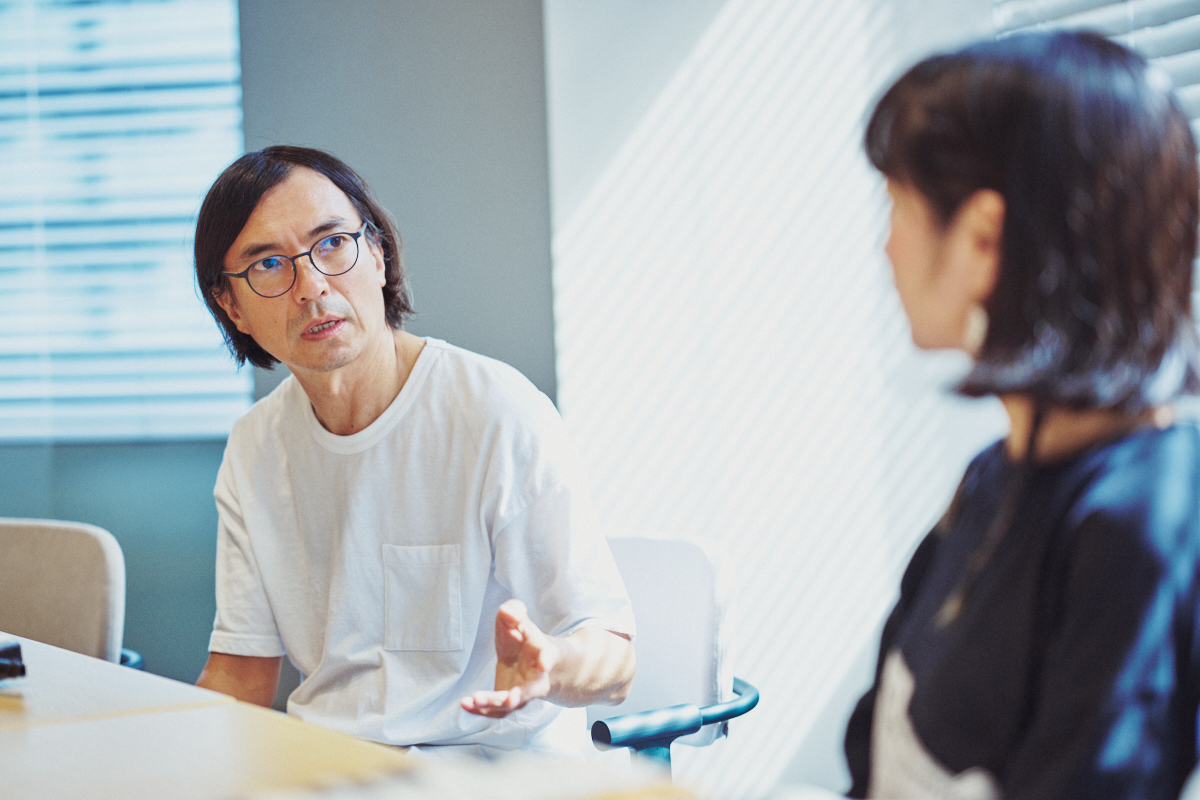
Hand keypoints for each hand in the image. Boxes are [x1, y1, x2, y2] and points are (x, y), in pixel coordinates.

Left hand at [460, 599, 560, 717]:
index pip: (549, 656)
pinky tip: (465, 704)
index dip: (547, 660)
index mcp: (545, 654)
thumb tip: (506, 612)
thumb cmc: (529, 641)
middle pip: (531, 691)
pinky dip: (481, 710)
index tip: (544, 664)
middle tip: (511, 698)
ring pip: (512, 705)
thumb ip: (514, 612)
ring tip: (475, 699)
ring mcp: (524, 695)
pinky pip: (497, 712)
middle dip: (522, 695)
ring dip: (494, 704)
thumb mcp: (522, 621)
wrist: (541, 665)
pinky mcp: (509, 703)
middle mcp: (538, 679)